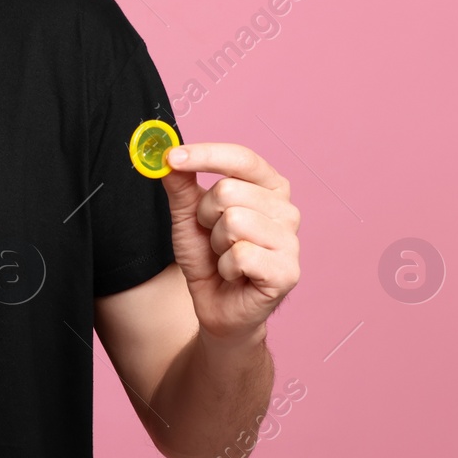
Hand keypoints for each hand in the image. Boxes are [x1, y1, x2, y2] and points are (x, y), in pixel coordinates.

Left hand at [160, 142, 300, 342]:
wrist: (217, 305)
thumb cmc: (208, 256)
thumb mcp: (187, 216)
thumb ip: (181, 184)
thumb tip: (167, 153)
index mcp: (269, 187)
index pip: (241, 158)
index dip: (205, 155)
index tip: (171, 157)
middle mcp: (286, 209)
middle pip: (228, 191)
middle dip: (205, 217)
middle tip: (213, 237)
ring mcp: (291, 241)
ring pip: (234, 222)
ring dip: (216, 244)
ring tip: (225, 256)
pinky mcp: (288, 272)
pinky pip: (241, 255)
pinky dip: (226, 267)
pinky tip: (235, 275)